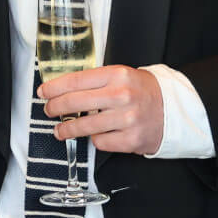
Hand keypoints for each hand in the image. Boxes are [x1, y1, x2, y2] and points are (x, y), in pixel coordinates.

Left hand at [39, 65, 164, 154]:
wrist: (174, 110)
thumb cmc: (143, 92)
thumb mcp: (122, 76)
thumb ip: (96, 81)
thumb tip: (62, 89)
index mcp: (117, 75)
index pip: (76, 80)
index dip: (54, 87)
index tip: (43, 92)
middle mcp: (121, 95)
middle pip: (74, 102)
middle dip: (55, 108)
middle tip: (49, 110)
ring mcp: (127, 118)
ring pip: (84, 126)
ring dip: (67, 129)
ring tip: (61, 130)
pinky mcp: (131, 139)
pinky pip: (100, 142)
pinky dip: (95, 139)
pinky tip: (97, 134)